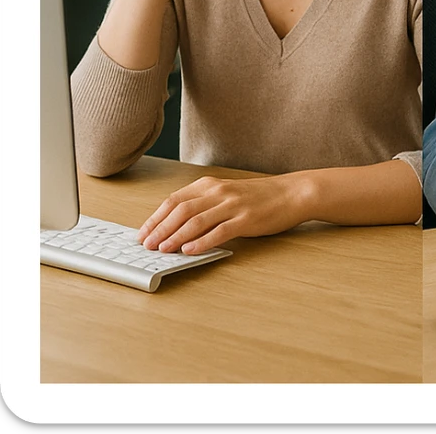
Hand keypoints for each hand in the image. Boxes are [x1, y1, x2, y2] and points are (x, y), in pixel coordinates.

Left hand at [137, 173, 309, 254]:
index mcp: (211, 185)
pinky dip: (202, 242)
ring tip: (163, 250)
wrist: (293, 193)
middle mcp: (219, 192)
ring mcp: (233, 205)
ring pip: (196, 221)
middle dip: (160, 229)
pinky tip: (190, 250)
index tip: (143, 233)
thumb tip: (176, 226)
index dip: (155, 218)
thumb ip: (204, 205)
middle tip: (146, 245)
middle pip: (181, 210)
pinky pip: (219, 231)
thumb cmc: (260, 196)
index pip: (174, 200)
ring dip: (176, 236)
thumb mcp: (227, 193)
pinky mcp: (247, 219)